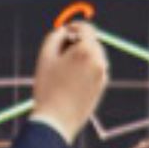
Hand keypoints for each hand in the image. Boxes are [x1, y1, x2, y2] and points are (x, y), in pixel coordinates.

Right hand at [31, 21, 108, 137]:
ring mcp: (102, 74)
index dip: (74, 26)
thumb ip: (56, 36)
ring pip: (92, 56)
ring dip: (80, 57)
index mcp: (86, 50)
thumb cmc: (48, 88)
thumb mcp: (45, 56)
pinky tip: (70, 83)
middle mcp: (99, 60)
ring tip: (62, 73)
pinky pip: (94, 70)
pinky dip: (84, 70)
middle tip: (58, 55)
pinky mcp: (102, 86)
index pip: (86, 28)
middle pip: (90, 41)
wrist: (56, 121)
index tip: (64, 31)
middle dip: (76, 43)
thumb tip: (65, 30)